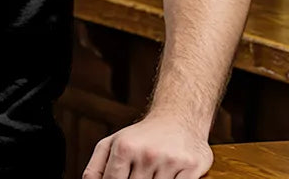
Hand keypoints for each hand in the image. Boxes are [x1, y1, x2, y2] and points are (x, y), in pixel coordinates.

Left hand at [82, 114, 212, 178]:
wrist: (178, 116)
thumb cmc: (142, 135)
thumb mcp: (113, 143)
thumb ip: (96, 167)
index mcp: (124, 147)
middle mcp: (147, 154)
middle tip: (139, 174)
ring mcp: (170, 161)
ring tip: (153, 173)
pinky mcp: (191, 167)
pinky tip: (170, 175)